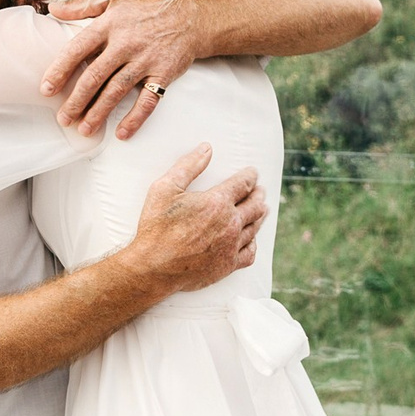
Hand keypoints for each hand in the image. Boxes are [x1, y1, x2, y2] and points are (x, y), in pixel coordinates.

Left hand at [43, 0, 196, 138]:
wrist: (192, 16)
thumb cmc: (149, 6)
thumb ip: (82, 5)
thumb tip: (52, 8)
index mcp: (110, 25)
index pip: (78, 49)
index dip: (60, 70)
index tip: (46, 89)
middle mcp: (126, 43)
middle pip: (95, 76)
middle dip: (76, 100)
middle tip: (63, 118)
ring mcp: (146, 60)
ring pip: (117, 91)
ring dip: (99, 112)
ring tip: (84, 129)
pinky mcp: (164, 74)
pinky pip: (148, 101)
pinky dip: (135, 118)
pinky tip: (122, 133)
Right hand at [120, 144, 265, 295]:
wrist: (153, 267)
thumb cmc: (156, 227)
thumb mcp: (165, 188)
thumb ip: (188, 166)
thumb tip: (207, 148)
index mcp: (217, 202)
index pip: (243, 184)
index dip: (251, 176)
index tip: (253, 173)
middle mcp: (230, 223)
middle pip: (255, 204)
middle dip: (259, 194)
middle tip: (259, 190)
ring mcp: (232, 245)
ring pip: (255, 227)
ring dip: (260, 215)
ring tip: (261, 209)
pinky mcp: (229, 265)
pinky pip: (251, 252)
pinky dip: (253, 242)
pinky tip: (251, 238)